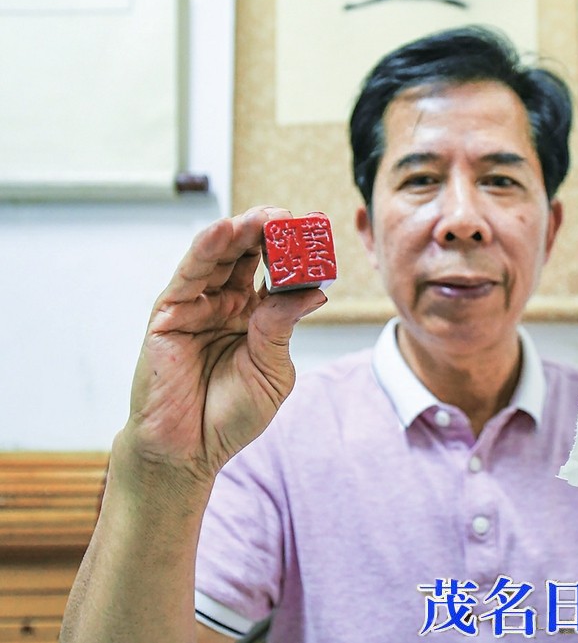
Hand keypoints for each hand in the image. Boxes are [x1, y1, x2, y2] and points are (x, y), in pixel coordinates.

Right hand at [120, 207, 327, 483]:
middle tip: (289, 216)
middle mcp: (227, 304)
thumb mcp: (272, 370)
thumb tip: (315, 291)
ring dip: (240, 232)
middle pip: (248, 257)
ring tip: (263, 216)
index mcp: (258, 317)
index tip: (318, 229)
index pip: (278, 274)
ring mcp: (197, 306)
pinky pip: (189, 275)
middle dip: (268, 233)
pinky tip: (224, 229)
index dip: (296, 252)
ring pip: (220, 258)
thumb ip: (284, 328)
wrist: (189, 451)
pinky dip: (205, 249)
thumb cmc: (231, 416)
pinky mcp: (169, 314)